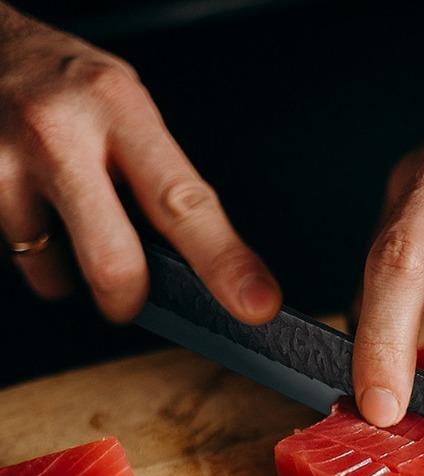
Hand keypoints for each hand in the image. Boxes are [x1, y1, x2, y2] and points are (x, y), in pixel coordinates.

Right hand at [0, 10, 279, 321]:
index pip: (184, 203)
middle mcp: (58, 135)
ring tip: (68, 217)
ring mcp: (2, 166)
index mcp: (118, 110)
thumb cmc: (62, 82)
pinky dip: (39, 252)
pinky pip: (17, 258)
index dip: (224, 262)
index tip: (256, 303)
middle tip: (133, 292)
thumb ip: (160, 179)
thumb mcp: (126, 109)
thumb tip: (211, 263)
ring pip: (57, 274)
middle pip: (115, 264)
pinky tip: (37, 210)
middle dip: (131, 298)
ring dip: (72, 268)